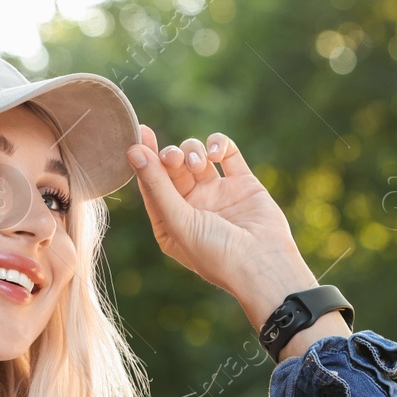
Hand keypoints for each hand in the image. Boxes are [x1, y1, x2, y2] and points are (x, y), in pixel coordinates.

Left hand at [125, 125, 333, 338]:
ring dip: (194, 151)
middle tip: (175, 158)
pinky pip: (227, 153)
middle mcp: (192, 207)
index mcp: (170, 222)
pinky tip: (217, 152)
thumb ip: (156, 186)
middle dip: (171, 156)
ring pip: (197, 156)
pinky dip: (219, 144)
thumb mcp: (178, 222)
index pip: (151, 184)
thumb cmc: (216, 253)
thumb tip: (133, 150)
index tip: (141, 132)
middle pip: (173, 167)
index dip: (144, 157)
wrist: (264, 264)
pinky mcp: (243, 183)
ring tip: (200, 164)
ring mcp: (218, 194)